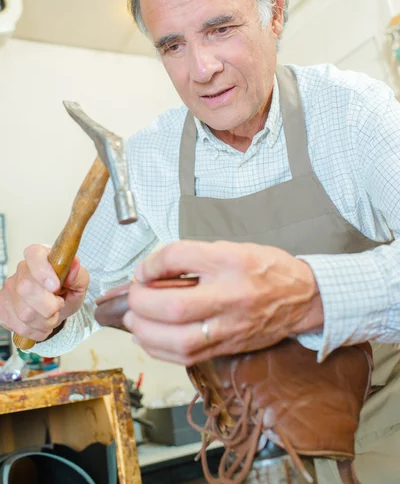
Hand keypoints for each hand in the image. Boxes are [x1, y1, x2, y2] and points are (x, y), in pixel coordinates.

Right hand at [0, 244, 88, 341]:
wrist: (55, 308)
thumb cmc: (67, 291)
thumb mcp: (80, 282)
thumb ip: (79, 274)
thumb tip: (73, 266)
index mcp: (41, 256)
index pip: (34, 255)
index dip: (42, 271)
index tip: (55, 287)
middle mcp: (22, 269)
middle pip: (26, 289)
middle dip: (49, 306)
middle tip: (59, 306)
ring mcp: (9, 289)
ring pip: (24, 312)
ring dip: (45, 322)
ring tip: (52, 316)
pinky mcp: (2, 308)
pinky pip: (19, 326)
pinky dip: (35, 331)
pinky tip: (41, 324)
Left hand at [123, 240, 323, 365]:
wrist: (303, 297)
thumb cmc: (265, 269)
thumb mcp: (230, 248)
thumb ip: (192, 257)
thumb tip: (151, 272)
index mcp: (231, 261)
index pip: (181, 257)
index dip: (152, 262)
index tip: (143, 269)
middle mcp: (231, 295)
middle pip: (175, 306)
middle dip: (142, 303)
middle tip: (134, 296)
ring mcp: (231, 326)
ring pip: (180, 340)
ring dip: (146, 331)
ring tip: (135, 319)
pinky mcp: (229, 347)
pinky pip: (188, 357)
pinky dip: (160, 350)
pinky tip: (148, 338)